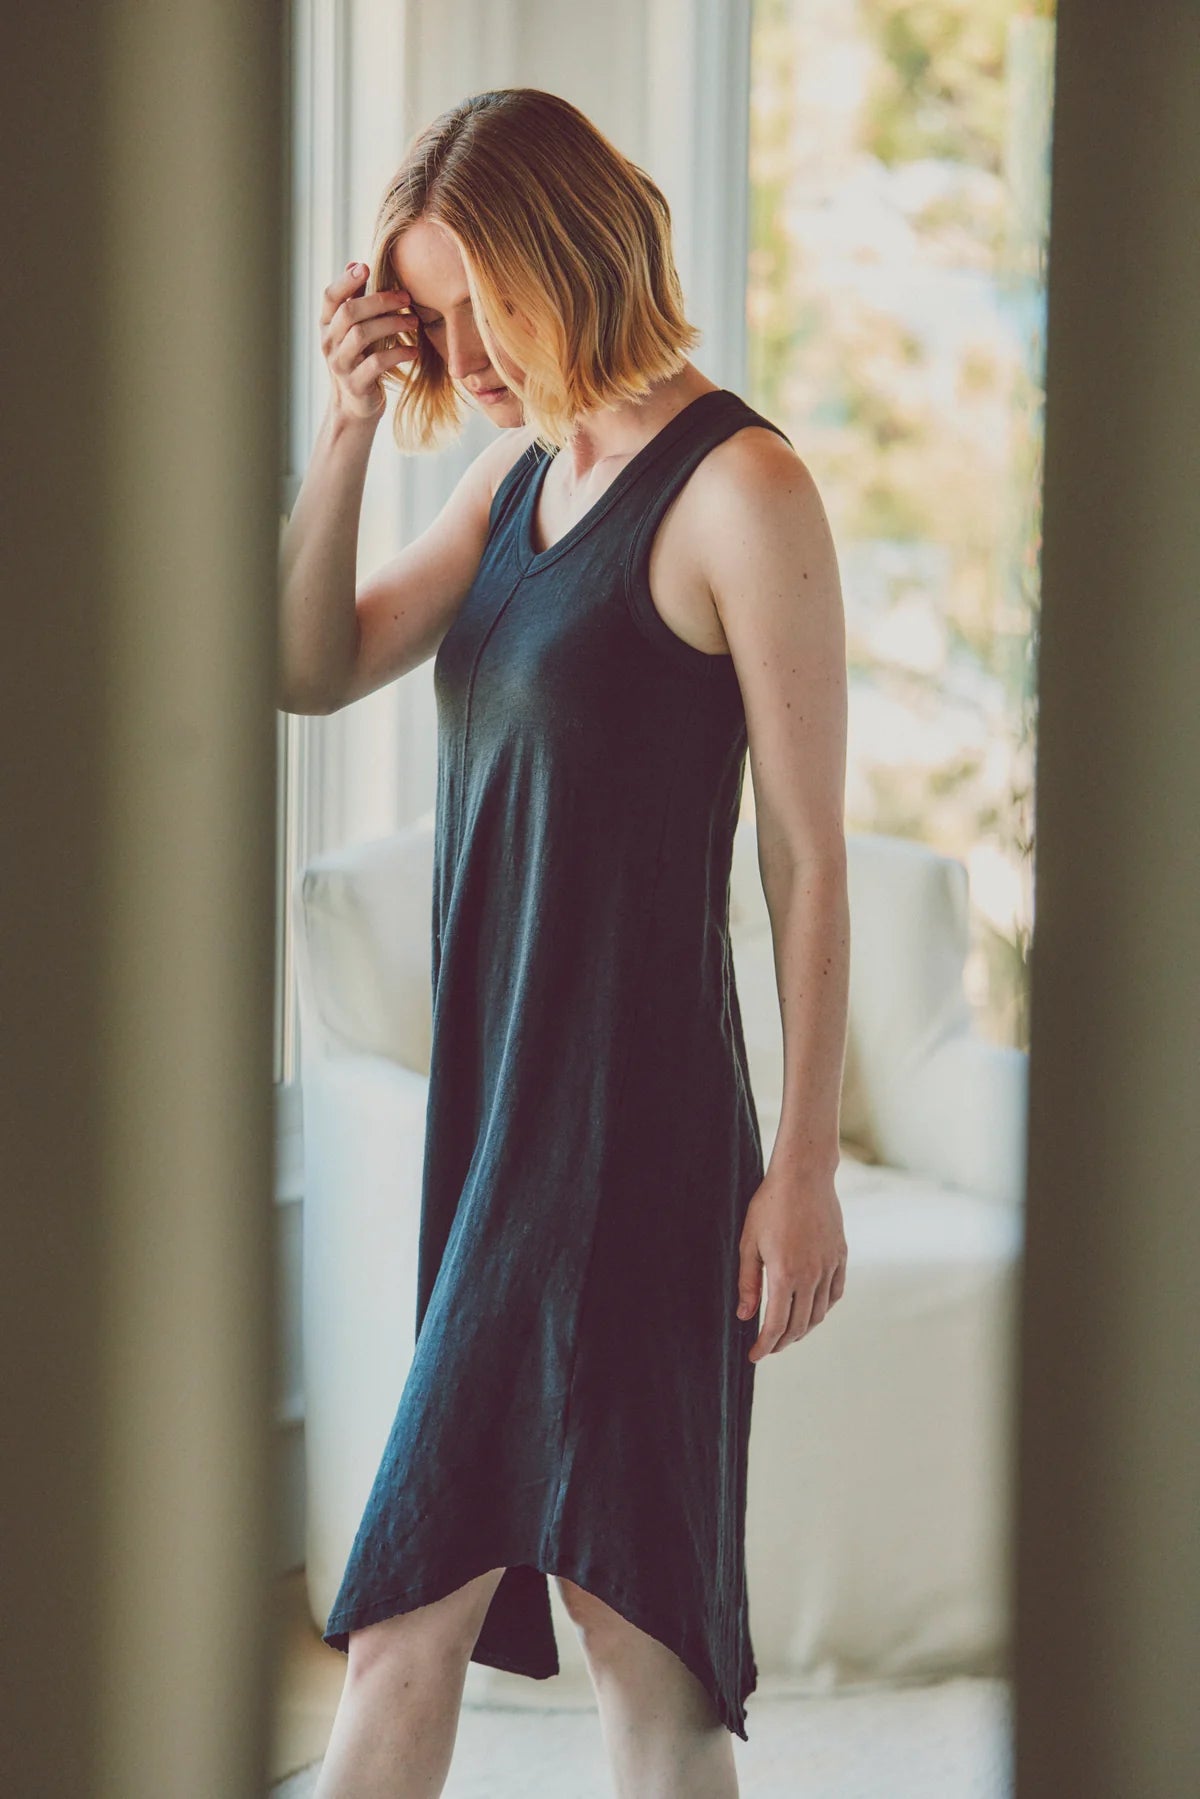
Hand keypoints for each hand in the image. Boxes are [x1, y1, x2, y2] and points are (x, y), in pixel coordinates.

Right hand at [320, 262, 418, 423]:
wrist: (355, 407)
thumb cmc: (359, 361)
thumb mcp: (353, 331)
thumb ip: (355, 300)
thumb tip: (356, 263)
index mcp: (327, 326)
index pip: (330, 297)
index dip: (346, 281)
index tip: (366, 266)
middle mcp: (329, 343)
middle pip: (350, 313)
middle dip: (380, 301)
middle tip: (406, 298)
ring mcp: (341, 365)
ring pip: (362, 335)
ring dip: (392, 324)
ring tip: (414, 322)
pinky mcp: (356, 384)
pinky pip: (377, 363)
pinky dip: (398, 353)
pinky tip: (414, 351)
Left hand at [736, 1167, 847, 1360]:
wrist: (804, 1176)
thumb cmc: (769, 1205)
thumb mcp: (749, 1243)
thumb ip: (748, 1282)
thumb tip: (745, 1316)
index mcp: (784, 1274)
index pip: (776, 1325)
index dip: (764, 1345)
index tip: (754, 1355)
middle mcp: (811, 1276)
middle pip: (799, 1325)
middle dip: (781, 1342)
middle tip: (768, 1347)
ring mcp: (829, 1267)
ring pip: (819, 1313)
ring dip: (803, 1329)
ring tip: (787, 1333)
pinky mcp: (841, 1257)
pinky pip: (835, 1294)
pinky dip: (823, 1309)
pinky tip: (811, 1310)